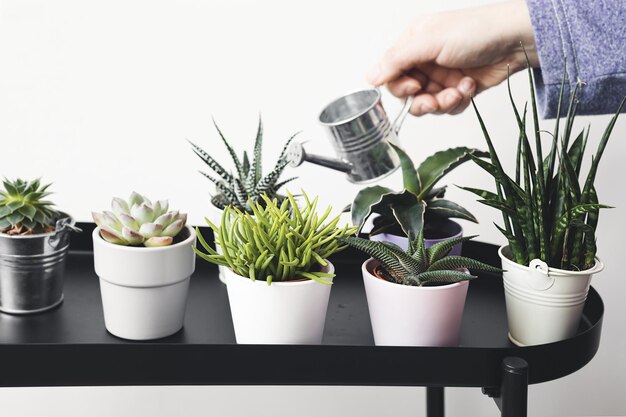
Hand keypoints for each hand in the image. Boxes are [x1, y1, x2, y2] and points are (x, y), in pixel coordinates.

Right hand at [367, 1, 538, 115]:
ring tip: (458, 90)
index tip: (414, 86)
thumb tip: (370, 77)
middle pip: (408, 94)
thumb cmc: (476, 31)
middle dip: (422, 100)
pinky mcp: (458, 89)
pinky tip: (469, 86)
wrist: (515, 40)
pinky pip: (448, 108)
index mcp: (413, 44)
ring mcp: (442, 76)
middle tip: (435, 98)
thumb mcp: (429, 42)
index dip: (400, 86)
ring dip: (443, 102)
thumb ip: (397, 60)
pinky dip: (458, 102)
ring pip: (428, 104)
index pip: (392, 74)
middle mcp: (425, 61)